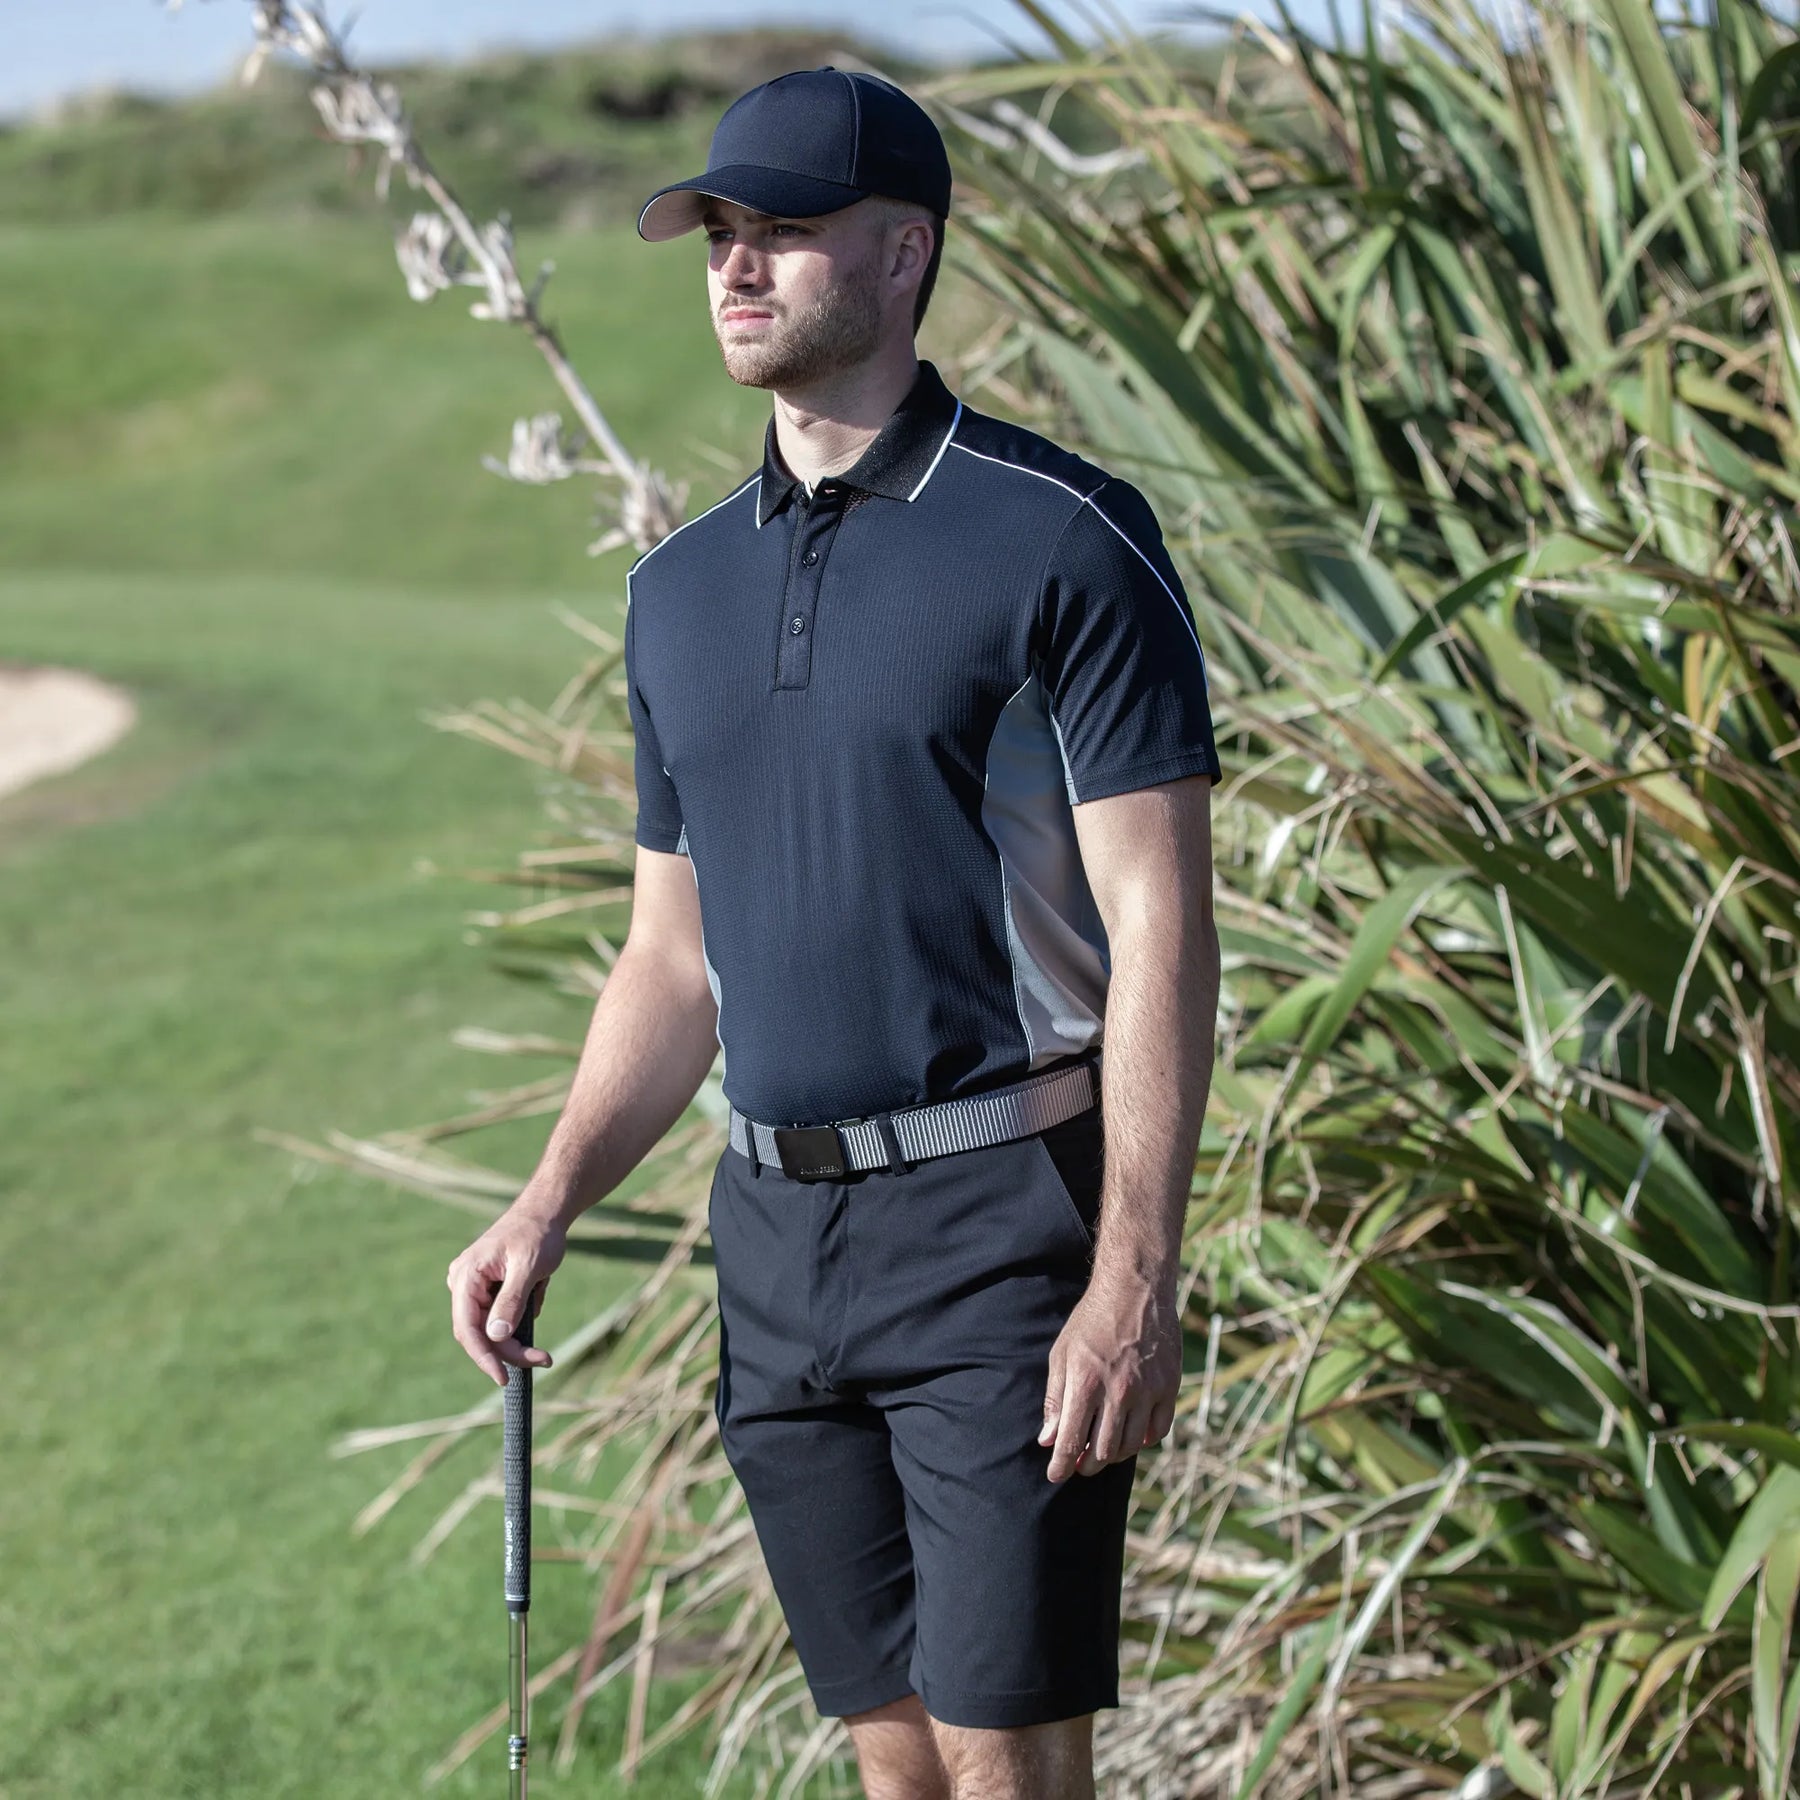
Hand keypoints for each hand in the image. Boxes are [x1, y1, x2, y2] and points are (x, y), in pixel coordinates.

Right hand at [446, 1198, 567, 1386]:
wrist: (547, 1211)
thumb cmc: (538, 1234)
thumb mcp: (528, 1267)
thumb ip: (511, 1301)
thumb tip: (495, 1336)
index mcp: (466, 1276)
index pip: (467, 1327)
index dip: (484, 1356)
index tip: (503, 1378)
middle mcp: (464, 1283)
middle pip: (479, 1333)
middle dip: (508, 1351)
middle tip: (543, 1358)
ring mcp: (474, 1287)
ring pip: (490, 1328)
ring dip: (516, 1341)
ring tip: (544, 1348)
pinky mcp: (488, 1289)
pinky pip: (500, 1316)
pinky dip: (519, 1320)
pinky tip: (539, 1294)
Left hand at [1038, 1268, 1179, 1480]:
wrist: (1135, 1290)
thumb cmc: (1091, 1321)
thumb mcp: (1062, 1354)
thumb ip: (1054, 1399)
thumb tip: (1048, 1440)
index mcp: (1086, 1383)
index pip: (1071, 1441)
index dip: (1060, 1465)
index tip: (1055, 1476)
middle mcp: (1118, 1392)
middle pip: (1103, 1451)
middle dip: (1086, 1464)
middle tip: (1079, 1463)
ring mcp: (1147, 1391)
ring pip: (1130, 1446)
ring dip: (1113, 1455)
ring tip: (1102, 1451)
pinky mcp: (1169, 1387)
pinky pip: (1158, 1431)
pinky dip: (1144, 1440)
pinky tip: (1132, 1435)